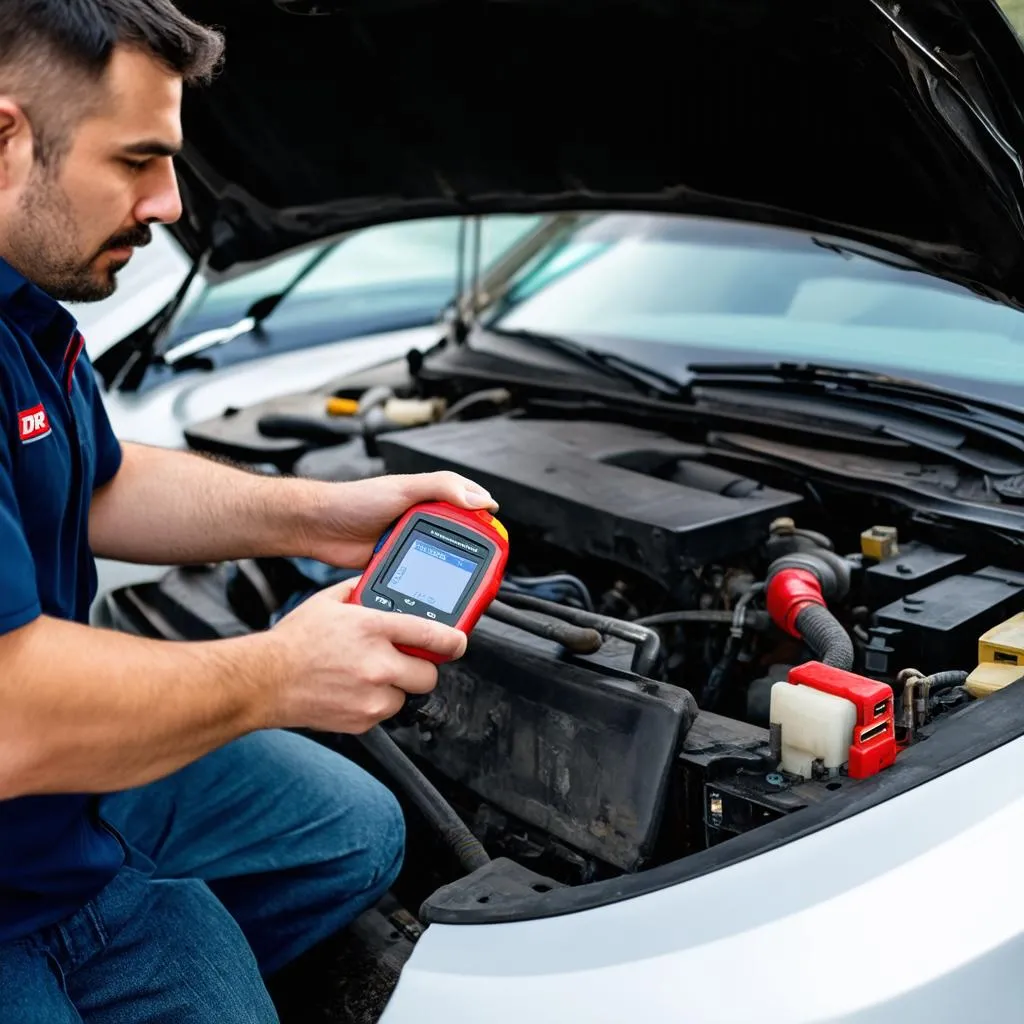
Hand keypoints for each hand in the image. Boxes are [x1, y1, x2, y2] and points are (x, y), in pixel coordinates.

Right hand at [264, 578, 466, 733]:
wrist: (265, 681)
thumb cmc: (295, 641)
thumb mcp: (330, 602)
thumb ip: (361, 591)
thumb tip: (379, 585)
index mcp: (373, 629)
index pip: (433, 636)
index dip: (455, 640)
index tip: (458, 641)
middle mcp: (378, 664)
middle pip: (429, 674)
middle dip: (421, 668)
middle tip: (405, 661)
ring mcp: (372, 696)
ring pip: (406, 696)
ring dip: (396, 687)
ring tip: (369, 675)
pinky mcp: (363, 720)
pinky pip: (385, 712)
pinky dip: (376, 703)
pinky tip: (354, 689)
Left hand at [304, 471, 497, 567]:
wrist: (319, 527)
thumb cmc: (355, 501)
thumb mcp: (403, 488)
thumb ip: (441, 488)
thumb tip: (481, 501)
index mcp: (429, 498)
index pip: (467, 507)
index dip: (483, 521)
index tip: (496, 537)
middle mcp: (421, 520)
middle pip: (457, 538)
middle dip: (470, 552)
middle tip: (483, 569)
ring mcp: (408, 543)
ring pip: (439, 558)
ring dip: (449, 570)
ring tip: (462, 585)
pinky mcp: (395, 563)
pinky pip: (418, 574)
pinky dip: (427, 582)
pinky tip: (433, 591)